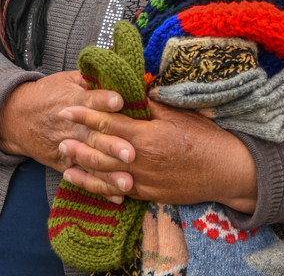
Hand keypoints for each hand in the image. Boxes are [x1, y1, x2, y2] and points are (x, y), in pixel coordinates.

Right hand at [0, 70, 136, 192]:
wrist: (16, 117)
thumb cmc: (49, 94)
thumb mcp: (68, 79)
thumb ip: (93, 76)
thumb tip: (117, 64)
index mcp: (73, 101)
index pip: (90, 100)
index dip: (104, 100)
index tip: (119, 101)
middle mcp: (71, 126)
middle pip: (93, 135)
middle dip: (112, 145)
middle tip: (131, 153)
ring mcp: (66, 147)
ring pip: (90, 161)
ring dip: (109, 173)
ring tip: (128, 182)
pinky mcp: (63, 163)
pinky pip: (83, 178)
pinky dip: (99, 189)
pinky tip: (117, 197)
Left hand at [57, 96, 257, 212]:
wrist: (226, 171)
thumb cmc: (204, 138)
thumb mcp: (177, 114)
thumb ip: (149, 104)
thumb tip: (129, 88)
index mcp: (146, 136)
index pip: (109, 124)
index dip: (86, 115)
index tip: (68, 108)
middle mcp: (140, 161)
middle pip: (101, 151)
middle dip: (78, 141)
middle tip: (58, 132)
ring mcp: (143, 180)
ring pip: (105, 174)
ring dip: (82, 166)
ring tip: (63, 158)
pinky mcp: (148, 194)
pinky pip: (118, 191)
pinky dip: (98, 186)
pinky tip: (84, 182)